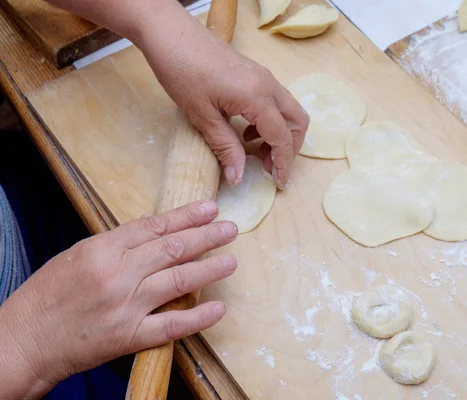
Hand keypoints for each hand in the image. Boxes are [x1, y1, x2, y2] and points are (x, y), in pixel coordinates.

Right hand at [0, 200, 236, 398]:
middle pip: (173, 248)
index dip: (186, 215)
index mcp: (102, 249)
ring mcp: (125, 306)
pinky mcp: (129, 337)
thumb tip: (153, 230)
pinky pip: (171, 325)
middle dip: (207, 236)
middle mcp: (117, 274)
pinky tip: (218, 308)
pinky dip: (198, 317)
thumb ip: (115, 244)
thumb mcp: (76, 256)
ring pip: (179, 281)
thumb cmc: (46, 297)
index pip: (155, 226)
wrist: (23, 341)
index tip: (209, 209)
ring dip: (210, 269)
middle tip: (230, 229)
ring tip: (231, 261)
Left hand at [135, 5, 308, 188]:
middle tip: (269, 168)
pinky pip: (275, 101)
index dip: (283, 163)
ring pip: (289, 110)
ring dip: (281, 134)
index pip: (282, 137)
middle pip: (297, 122)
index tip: (278, 183)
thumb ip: (225, 148)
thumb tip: (238, 177)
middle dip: (289, 148)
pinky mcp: (255, 73)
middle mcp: (268, 85)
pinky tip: (246, 131)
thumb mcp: (202, 116)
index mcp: (257, 97)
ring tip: (256, 152)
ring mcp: (264, 77)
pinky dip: (271, 121)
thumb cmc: (182, 71)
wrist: (170, 33)